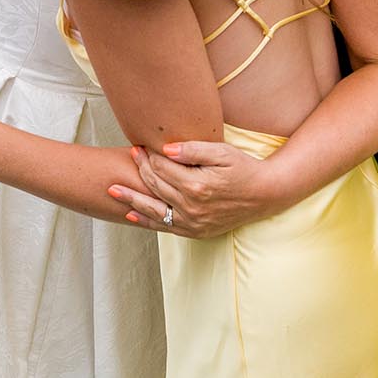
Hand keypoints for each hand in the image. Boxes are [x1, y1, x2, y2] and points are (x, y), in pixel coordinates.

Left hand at [108, 142, 283, 238]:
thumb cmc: (245, 169)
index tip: (139, 146)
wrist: (265, 194)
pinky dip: (146, 221)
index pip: (162, 169)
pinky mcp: (195, 231)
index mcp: (196, 186)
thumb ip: (193, 150)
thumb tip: (163, 150)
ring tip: (112, 190)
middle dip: (140, 169)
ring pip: (154, 210)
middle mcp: (191, 207)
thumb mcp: (222, 153)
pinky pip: (165, 227)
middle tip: (130, 155)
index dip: (148, 156)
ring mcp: (192, 222)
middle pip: (156, 186)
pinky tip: (132, 214)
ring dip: (132, 199)